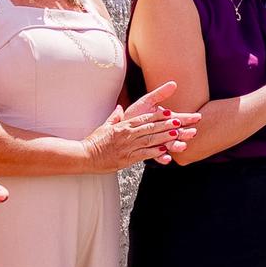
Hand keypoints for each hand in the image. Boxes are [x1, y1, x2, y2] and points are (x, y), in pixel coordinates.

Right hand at [83, 83, 200, 171]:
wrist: (84, 156)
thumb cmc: (94, 142)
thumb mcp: (105, 126)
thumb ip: (115, 117)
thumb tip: (119, 108)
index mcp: (124, 125)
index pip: (144, 118)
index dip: (158, 115)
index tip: (170, 112)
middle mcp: (128, 134)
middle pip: (151, 127)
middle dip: (167, 124)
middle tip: (181, 121)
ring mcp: (128, 146)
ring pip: (150, 139)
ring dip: (165, 136)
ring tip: (177, 134)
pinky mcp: (127, 158)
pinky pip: (144, 154)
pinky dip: (155, 152)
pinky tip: (166, 151)